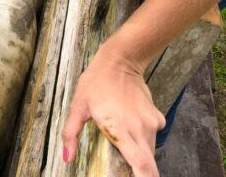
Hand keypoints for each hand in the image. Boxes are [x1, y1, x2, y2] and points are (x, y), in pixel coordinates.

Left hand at [62, 47, 165, 175]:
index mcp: (122, 129)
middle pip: (148, 164)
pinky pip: (152, 136)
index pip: (141, 164)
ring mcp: (152, 123)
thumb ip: (71, 134)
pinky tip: (130, 127)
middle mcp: (141, 129)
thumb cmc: (95, 83)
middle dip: (142, 174)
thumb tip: (67, 158)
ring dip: (140, 156)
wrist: (120, 61)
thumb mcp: (78, 106)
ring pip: (150, 151)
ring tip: (123, 145)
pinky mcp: (158, 117)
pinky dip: (143, 139)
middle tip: (126, 172)